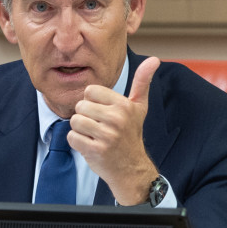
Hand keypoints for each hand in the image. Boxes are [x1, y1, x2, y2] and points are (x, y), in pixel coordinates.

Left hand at [68, 57, 160, 204]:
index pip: (90, 91)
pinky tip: (91, 146)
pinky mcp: (96, 150)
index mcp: (124, 105)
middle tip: (99, 128)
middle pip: (80, 106)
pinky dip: (77, 143)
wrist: (131, 168)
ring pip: (74, 121)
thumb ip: (142, 82)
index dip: (93, 102)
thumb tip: (154, 59)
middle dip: (85, 117)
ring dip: (81, 131)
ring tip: (95, 137)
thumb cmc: (131, 134)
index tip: (104, 114)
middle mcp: (117, 119)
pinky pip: (72, 138)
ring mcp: (107, 136)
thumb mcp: (139, 107)